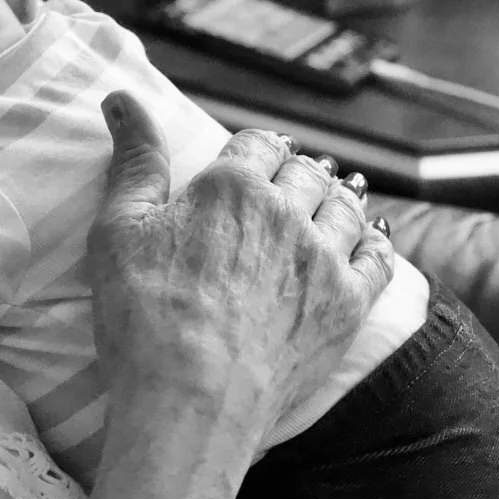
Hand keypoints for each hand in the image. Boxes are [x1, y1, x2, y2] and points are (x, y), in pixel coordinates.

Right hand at [86, 90, 394, 434]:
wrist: (192, 400)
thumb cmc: (142, 315)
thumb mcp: (118, 229)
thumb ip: (133, 160)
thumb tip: (123, 98)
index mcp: (232, 185)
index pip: (257, 143)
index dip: (252, 149)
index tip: (246, 161)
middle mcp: (289, 211)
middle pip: (306, 171)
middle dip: (294, 171)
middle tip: (284, 183)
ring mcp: (326, 259)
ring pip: (347, 206)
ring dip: (335, 198)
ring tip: (325, 203)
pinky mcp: (350, 305)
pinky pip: (380, 257)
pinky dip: (376, 239)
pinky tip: (368, 238)